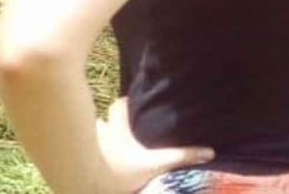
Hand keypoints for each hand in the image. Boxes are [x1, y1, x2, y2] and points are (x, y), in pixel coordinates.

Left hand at [96, 99, 213, 191]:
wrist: (90, 185)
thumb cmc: (120, 173)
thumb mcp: (154, 165)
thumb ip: (179, 157)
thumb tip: (208, 151)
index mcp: (117, 129)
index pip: (119, 105)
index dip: (126, 103)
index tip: (134, 103)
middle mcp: (101, 132)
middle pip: (103, 118)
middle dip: (111, 120)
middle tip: (123, 126)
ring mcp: (87, 143)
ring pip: (92, 133)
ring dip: (98, 135)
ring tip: (109, 142)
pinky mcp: (80, 157)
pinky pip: (85, 147)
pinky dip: (89, 149)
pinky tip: (96, 158)